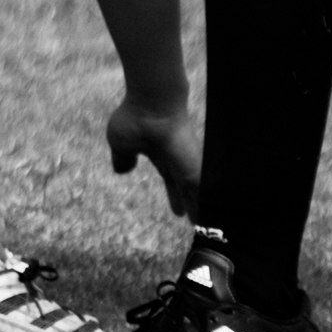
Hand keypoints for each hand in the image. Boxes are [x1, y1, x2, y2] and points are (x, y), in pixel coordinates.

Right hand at [105, 93, 200, 216]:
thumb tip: (121, 170)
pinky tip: (210, 220)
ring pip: (196, 194)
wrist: (151, 105)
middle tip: (195, 221)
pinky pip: (202, 195)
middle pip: (186, 188)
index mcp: (158, 154)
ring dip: (200, 210)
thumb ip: (122, 158)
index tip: (178, 210)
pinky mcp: (194, 170)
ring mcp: (187, 164)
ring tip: (206, 226)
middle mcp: (176, 160)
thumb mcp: (121, 144)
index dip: (174, 195)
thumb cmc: (135, 119)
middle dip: (189, 204)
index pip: (170, 179)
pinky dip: (206, 207)